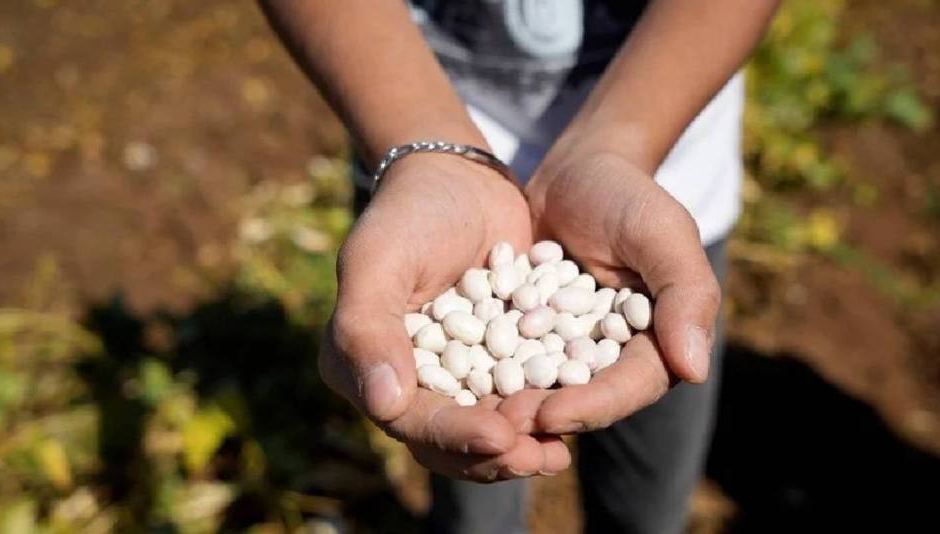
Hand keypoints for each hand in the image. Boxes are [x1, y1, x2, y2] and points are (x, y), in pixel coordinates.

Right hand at [320, 155, 569, 480]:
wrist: (458, 180)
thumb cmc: (408, 213)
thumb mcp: (378, 259)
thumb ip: (367, 328)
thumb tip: (384, 405)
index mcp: (363, 366)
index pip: (410, 419)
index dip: (454, 435)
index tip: (500, 438)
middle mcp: (406, 380)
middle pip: (449, 438)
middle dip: (495, 454)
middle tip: (541, 456)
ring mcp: (454, 373)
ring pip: (485, 427)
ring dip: (521, 444)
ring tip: (560, 452)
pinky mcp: (495, 360)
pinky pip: (517, 396)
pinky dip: (542, 410)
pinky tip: (576, 416)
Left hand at [501, 151, 719, 433]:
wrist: (575, 169)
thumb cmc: (628, 194)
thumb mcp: (662, 232)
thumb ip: (686, 294)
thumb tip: (692, 370)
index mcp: (657, 341)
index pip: (631, 385)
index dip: (595, 405)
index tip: (553, 414)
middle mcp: (613, 354)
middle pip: (584, 397)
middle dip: (544, 414)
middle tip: (502, 423)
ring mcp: (567, 347)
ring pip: (543, 387)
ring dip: (511, 403)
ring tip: (473, 412)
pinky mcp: (528, 334)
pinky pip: (508, 359)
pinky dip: (485, 371)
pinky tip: (452, 381)